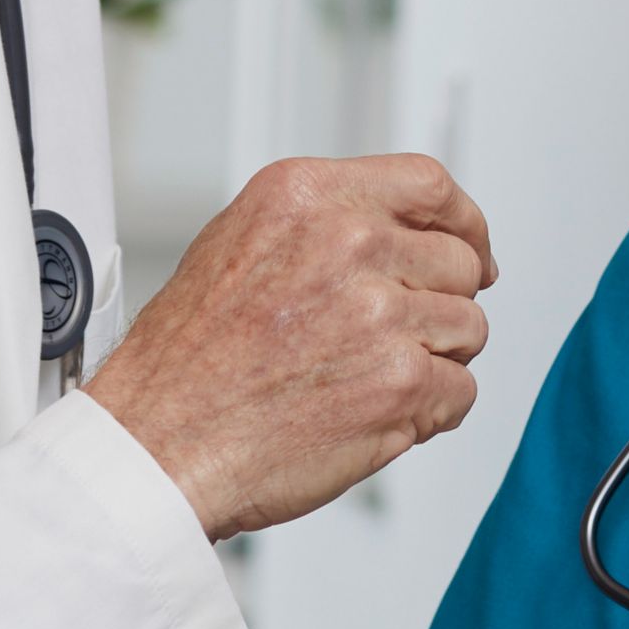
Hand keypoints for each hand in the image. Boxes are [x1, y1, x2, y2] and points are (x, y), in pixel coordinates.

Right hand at [84, 154, 492, 539]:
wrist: (159, 444)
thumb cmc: (185, 363)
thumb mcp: (235, 244)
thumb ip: (320, 223)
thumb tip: (397, 230)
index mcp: (305, 197)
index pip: (428, 184)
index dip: (462, 222)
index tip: (470, 249)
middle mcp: (347, 243)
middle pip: (459, 262)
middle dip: (441, 302)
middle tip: (399, 335)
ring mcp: (379, 313)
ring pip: (468, 328)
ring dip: (436, 360)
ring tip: (372, 379)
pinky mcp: (401, 382)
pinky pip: (460, 391)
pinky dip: (431, 412)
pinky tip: (378, 415)